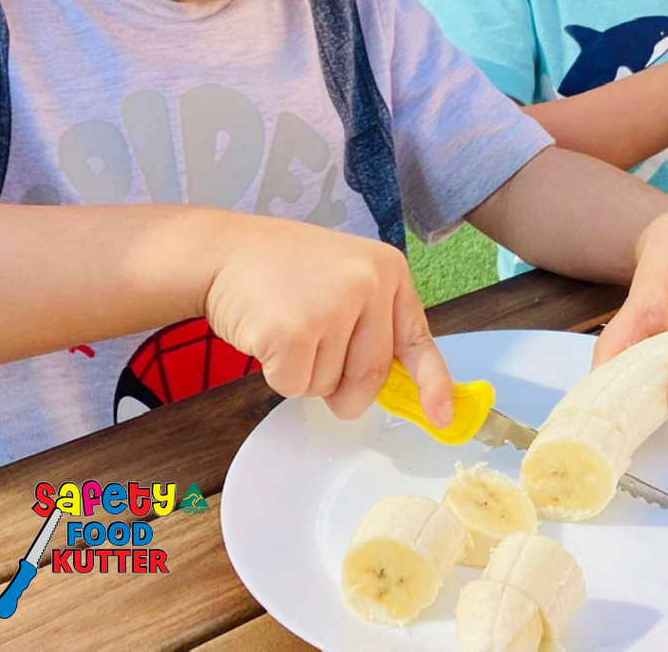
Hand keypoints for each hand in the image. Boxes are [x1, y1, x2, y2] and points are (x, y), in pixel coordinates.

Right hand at [203, 217, 454, 426]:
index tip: (441, 417)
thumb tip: (397, 390)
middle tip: (316, 355)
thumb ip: (374, 323)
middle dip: (345, 388)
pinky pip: (295, 387)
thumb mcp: (346, 278)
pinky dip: (278, 374)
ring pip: (330, 385)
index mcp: (388, 270)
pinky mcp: (294, 332)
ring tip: (288, 325)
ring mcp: (332, 306)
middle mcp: (368, 284)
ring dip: (305, 373)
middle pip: (372, 376)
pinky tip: (268, 334)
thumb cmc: (286, 269)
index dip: (432, 383)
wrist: (225, 250)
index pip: (418, 338)